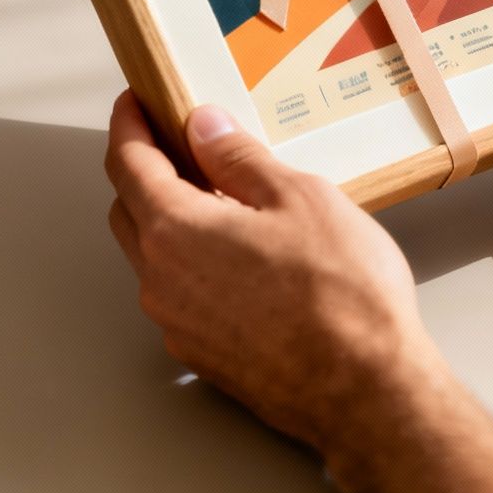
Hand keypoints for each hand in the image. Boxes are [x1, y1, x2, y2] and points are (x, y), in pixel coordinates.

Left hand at [103, 93, 492, 492]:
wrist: (365, 390)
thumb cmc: (340, 293)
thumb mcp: (298, 197)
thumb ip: (239, 157)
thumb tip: (204, 126)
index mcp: (174, 229)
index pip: (127, 161)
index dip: (129, 123)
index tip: (136, 101)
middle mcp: (159, 279)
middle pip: (128, 208)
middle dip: (142, 168)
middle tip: (175, 141)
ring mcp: (175, 324)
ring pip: (151, 255)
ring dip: (169, 219)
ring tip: (218, 197)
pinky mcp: (199, 355)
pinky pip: (178, 294)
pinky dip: (191, 263)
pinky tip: (237, 255)